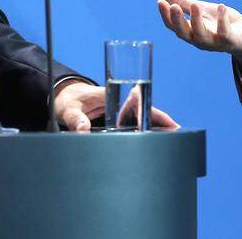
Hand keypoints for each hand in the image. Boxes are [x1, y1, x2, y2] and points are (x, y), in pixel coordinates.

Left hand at [53, 79, 178, 131]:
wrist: (63, 97)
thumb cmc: (67, 100)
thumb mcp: (69, 109)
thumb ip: (76, 119)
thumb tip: (84, 130)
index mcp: (112, 95)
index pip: (139, 104)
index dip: (155, 113)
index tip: (170, 123)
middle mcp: (118, 104)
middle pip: (145, 113)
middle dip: (162, 123)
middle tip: (178, 135)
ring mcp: (118, 113)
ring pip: (141, 121)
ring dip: (154, 130)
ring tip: (170, 143)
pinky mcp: (114, 122)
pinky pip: (132, 128)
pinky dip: (143, 135)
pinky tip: (151, 146)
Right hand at [157, 0, 241, 96]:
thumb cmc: (222, 24)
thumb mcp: (202, 10)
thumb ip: (184, 4)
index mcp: (191, 32)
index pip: (174, 26)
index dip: (166, 15)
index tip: (160, 1)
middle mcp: (200, 40)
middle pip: (184, 33)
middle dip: (177, 20)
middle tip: (172, 6)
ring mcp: (215, 42)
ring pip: (201, 36)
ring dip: (197, 21)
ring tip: (195, 5)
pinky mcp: (230, 42)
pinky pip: (224, 33)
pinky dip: (222, 20)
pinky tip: (221, 6)